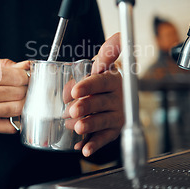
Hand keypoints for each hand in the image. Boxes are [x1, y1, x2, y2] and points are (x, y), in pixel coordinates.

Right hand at [0, 56, 29, 133]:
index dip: (26, 75)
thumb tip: (25, 66)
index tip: (24, 75)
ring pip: (19, 108)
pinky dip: (16, 120)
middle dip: (25, 87)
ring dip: (23, 102)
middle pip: (21, 92)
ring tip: (17, 96)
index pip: (19, 77)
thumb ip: (3, 63)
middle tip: (21, 85)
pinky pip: (9, 126)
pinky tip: (12, 111)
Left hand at [64, 33, 123, 156]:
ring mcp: (117, 115)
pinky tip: (84, 148)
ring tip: (77, 126)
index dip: (88, 86)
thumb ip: (107, 53)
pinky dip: (94, 145)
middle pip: (101, 103)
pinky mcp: (114, 130)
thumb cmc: (104, 79)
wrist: (117, 95)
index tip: (74, 89)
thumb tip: (117, 40)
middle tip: (71, 110)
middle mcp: (118, 98)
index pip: (101, 82)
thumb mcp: (105, 63)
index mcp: (113, 80)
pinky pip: (105, 139)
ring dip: (90, 125)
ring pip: (103, 121)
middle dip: (86, 107)